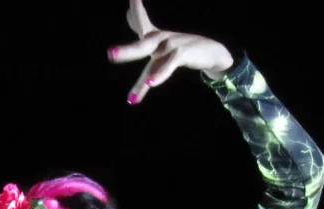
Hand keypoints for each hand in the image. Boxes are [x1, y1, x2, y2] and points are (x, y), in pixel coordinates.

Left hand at [109, 0, 234, 103]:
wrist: (213, 54)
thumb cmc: (184, 50)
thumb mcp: (162, 48)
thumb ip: (144, 42)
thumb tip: (128, 17)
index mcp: (155, 38)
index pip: (141, 22)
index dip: (135, 10)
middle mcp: (161, 39)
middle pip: (141, 44)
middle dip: (126, 50)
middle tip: (110, 54)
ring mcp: (172, 44)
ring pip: (151, 55)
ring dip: (137, 61)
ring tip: (124, 72)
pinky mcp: (182, 53)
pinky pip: (169, 64)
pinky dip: (161, 74)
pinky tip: (151, 83)